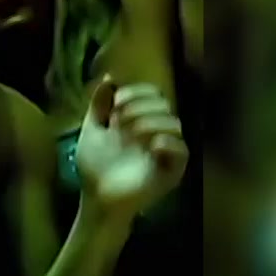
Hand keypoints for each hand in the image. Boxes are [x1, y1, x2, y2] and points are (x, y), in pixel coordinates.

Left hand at [75, 78, 188, 224]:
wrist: (96, 197)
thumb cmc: (94, 166)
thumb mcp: (92, 129)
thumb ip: (99, 104)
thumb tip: (111, 77)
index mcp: (139, 121)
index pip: (153, 95)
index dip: (137, 92)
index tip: (116, 102)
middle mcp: (155, 133)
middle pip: (164, 105)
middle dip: (140, 106)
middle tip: (121, 119)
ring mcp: (164, 152)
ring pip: (175, 124)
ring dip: (151, 121)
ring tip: (131, 132)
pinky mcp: (171, 172)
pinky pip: (182, 151)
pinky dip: (168, 143)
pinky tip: (150, 145)